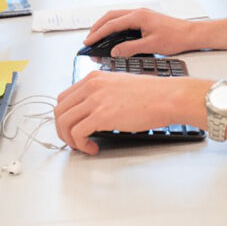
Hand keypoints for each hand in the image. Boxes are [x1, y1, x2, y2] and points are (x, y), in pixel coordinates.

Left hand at [54, 71, 201, 153]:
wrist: (166, 97)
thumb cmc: (151, 94)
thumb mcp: (119, 84)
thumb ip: (102, 92)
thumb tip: (92, 110)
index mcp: (94, 77)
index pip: (64, 97)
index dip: (65, 116)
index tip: (72, 127)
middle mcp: (91, 86)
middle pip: (60, 110)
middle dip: (62, 129)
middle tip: (73, 140)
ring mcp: (95, 100)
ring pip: (64, 122)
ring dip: (69, 139)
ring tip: (82, 146)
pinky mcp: (101, 115)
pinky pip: (77, 133)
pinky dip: (80, 144)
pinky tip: (92, 148)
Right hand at [83, 7, 198, 56]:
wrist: (191, 34)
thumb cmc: (176, 37)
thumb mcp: (151, 46)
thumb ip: (130, 48)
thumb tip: (114, 51)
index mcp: (138, 16)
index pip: (111, 24)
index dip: (98, 33)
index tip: (88, 41)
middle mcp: (138, 12)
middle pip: (111, 17)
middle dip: (97, 27)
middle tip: (88, 39)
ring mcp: (142, 14)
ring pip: (117, 17)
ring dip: (105, 25)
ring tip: (97, 36)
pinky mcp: (145, 19)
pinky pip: (124, 20)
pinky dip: (114, 26)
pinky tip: (113, 35)